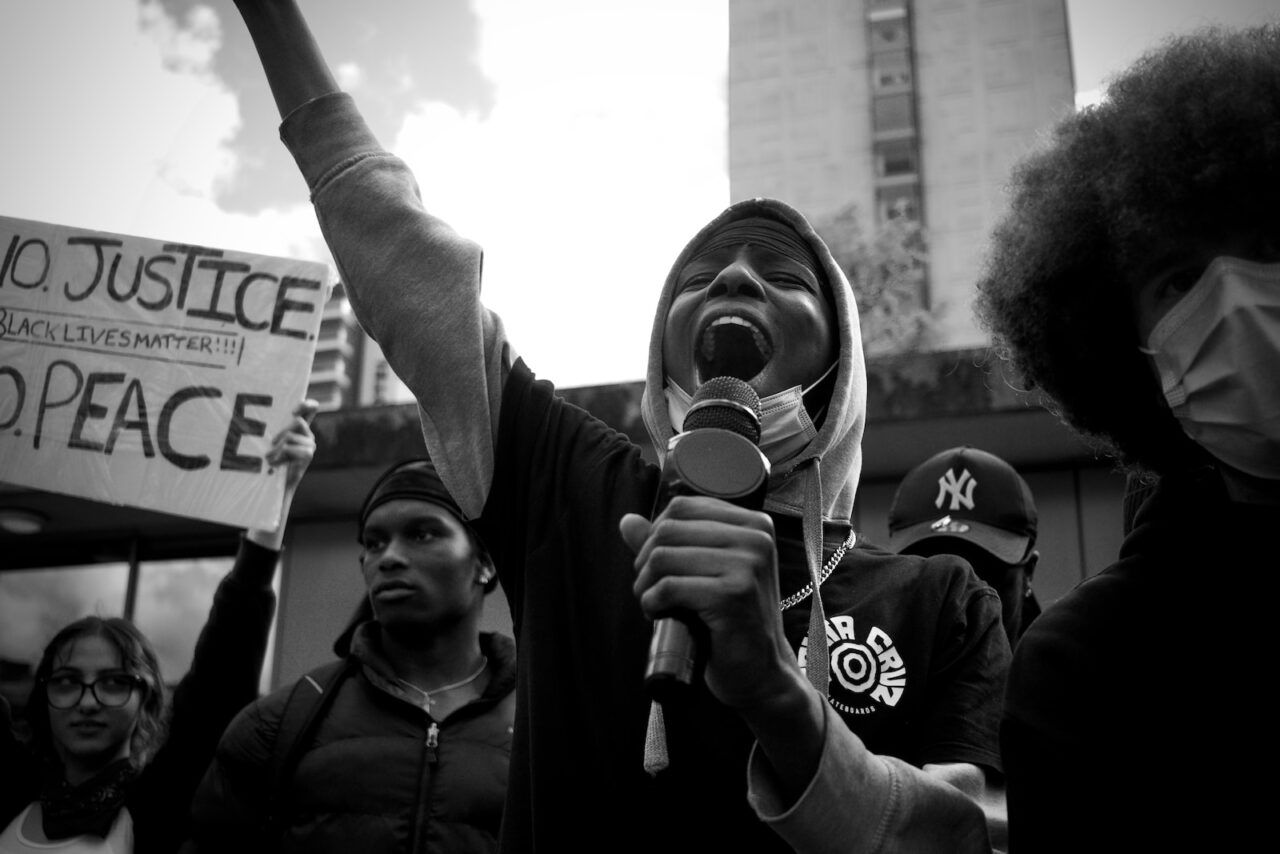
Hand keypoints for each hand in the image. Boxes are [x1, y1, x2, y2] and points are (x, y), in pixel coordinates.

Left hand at [265, 399, 318, 492]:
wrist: (275, 486)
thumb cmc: (268, 462)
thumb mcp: (270, 442)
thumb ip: (273, 430)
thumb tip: (259, 412)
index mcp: (300, 428)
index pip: (311, 408)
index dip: (306, 405)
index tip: (292, 412)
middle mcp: (308, 435)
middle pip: (297, 421)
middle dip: (281, 433)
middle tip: (271, 445)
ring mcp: (310, 445)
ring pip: (290, 436)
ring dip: (277, 448)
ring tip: (270, 459)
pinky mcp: (308, 455)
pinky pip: (291, 447)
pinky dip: (280, 456)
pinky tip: (275, 464)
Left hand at [620, 495, 801, 713]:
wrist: (761, 671)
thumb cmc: (731, 621)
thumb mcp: (704, 573)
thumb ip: (667, 544)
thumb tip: (627, 521)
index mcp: (753, 524)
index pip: (683, 507)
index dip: (655, 535)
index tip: (657, 566)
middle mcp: (755, 538)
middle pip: (668, 530)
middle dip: (645, 562)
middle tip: (650, 590)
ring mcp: (747, 564)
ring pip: (663, 557)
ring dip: (645, 585)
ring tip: (655, 605)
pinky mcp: (733, 594)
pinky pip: (669, 587)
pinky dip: (652, 603)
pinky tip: (660, 616)